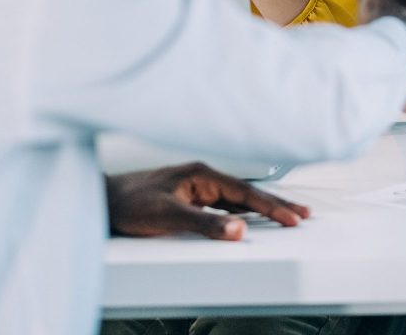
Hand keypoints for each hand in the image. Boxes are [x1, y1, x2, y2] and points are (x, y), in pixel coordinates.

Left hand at [106, 162, 309, 240]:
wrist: (102, 201)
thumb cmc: (128, 203)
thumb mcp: (167, 216)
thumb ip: (205, 224)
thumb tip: (240, 231)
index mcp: (202, 174)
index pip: (246, 192)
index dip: (272, 207)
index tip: (293, 218)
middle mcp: (202, 177)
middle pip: (247, 192)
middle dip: (276, 203)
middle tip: (303, 213)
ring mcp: (196, 187)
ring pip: (237, 198)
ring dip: (261, 207)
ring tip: (286, 214)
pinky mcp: (189, 198)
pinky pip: (224, 204)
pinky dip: (243, 211)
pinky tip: (249, 218)